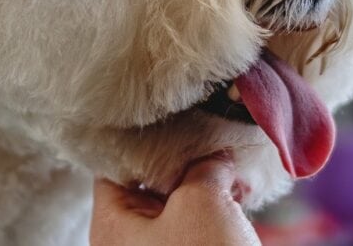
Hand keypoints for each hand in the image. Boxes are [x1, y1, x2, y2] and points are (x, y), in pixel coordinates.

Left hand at [90, 156, 260, 245]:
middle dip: (185, 163)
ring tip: (234, 171)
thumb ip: (202, 165)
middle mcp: (127, 244)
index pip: (114, 166)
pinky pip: (197, 230)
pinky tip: (242, 196)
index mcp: (110, 226)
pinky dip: (218, 211)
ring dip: (207, 187)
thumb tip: (214, 156)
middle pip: (149, 186)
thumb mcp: (202, 200)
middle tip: (214, 144)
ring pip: (179, 208)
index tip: (172, 119)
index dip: (144, 140)